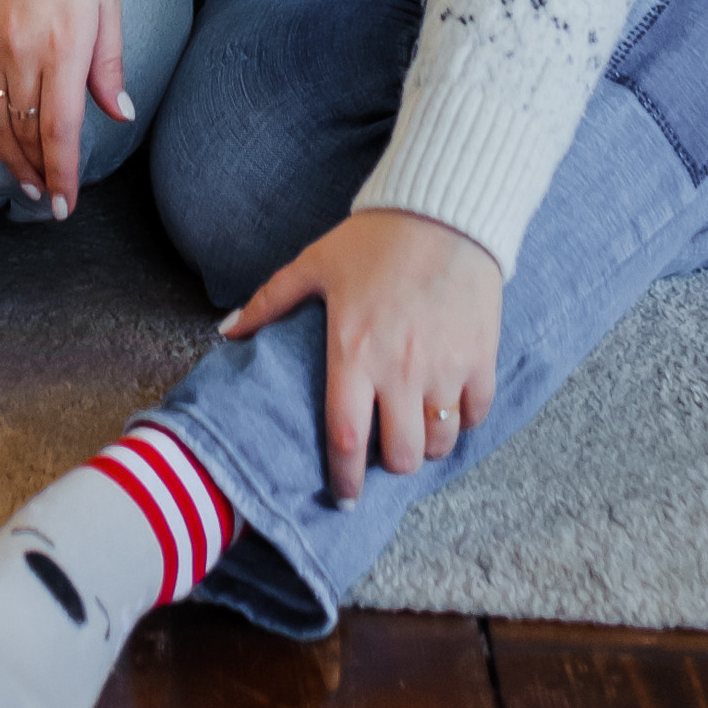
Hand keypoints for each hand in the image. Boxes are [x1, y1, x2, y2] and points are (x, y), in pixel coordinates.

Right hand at [0, 0, 133, 215]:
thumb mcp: (107, 6)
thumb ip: (109, 66)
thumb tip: (119, 114)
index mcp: (63, 45)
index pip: (59, 128)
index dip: (61, 174)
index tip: (64, 204)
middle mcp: (22, 51)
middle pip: (25, 132)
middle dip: (38, 172)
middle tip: (48, 198)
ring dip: (9, 158)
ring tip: (25, 181)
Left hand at [221, 207, 500, 503]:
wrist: (445, 209)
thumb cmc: (375, 239)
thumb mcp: (315, 264)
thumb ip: (269, 302)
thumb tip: (226, 332)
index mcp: (353, 352)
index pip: (345, 440)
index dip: (343, 480)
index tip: (342, 497)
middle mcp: (400, 370)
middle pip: (399, 456)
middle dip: (388, 464)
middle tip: (382, 449)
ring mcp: (445, 368)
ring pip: (438, 443)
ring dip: (425, 444)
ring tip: (414, 427)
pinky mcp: (481, 359)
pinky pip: (474, 415)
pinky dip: (461, 419)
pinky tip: (447, 404)